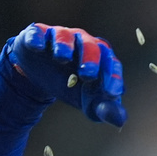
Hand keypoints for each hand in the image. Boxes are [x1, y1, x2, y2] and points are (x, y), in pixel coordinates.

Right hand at [7, 23, 126, 126]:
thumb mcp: (89, 101)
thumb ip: (106, 109)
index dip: (113, 77)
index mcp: (101, 57)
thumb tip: (120, 121)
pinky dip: (37, 38)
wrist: (40, 76)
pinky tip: (37, 47)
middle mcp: (82, 41)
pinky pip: (38, 33)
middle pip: (91, 46)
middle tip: (88, 75)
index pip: (111, 63)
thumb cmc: (73, 85)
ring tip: (62, 58)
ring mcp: (59, 36)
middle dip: (90, 59)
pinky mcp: (37, 35)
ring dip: (64, 46)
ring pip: (64, 36)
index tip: (111, 93)